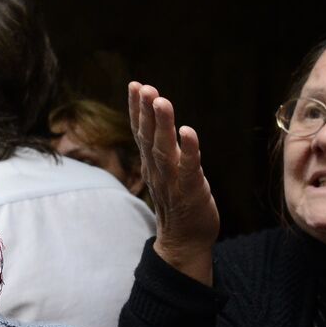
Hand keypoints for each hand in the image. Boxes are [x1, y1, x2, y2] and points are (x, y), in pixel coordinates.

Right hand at [128, 81, 218, 284]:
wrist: (185, 241)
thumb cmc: (180, 203)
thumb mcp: (168, 172)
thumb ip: (163, 149)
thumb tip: (159, 124)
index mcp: (152, 163)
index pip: (142, 132)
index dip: (137, 109)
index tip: (135, 85)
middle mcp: (158, 170)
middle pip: (149, 137)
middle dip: (145, 111)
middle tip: (144, 87)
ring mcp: (173, 181)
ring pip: (164, 149)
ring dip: (163, 125)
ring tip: (162, 101)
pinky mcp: (191, 191)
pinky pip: (188, 167)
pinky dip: (188, 150)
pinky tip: (188, 131)